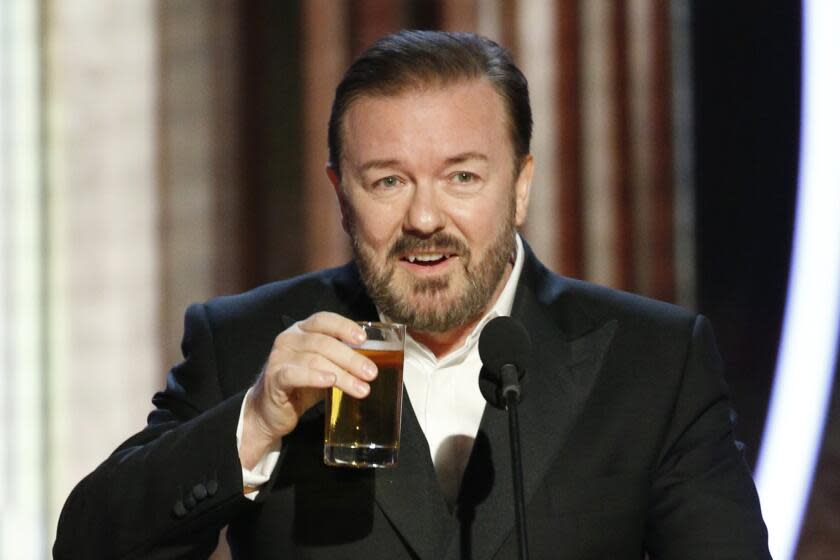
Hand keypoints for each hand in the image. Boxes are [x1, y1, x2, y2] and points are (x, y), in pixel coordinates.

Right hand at [239, 312, 377, 468]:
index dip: (344, 326)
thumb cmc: (301, 387)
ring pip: (314, 359)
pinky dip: (314, 377)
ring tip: (361, 388)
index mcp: (302, 331)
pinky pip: (295, 374)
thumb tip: (375, 364)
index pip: (324, 320)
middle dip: (351, 357)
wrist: (270, 412)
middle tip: (371, 373)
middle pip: (323, 342)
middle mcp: (289, 339)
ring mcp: (279, 357)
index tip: (364, 339)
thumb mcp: (324, 369)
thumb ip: (342, 362)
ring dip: (342, 374)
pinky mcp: (274, 378)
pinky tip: (330, 382)